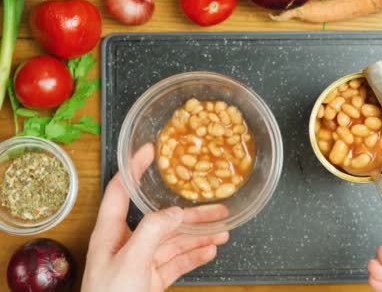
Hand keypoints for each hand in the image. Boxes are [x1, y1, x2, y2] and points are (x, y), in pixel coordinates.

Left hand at [82, 144, 229, 291]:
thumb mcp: (131, 261)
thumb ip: (153, 232)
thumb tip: (175, 212)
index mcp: (110, 232)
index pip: (122, 190)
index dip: (134, 168)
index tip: (150, 151)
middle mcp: (126, 244)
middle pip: (161, 219)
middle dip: (189, 212)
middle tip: (216, 205)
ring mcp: (140, 262)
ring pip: (174, 242)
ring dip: (199, 235)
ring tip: (224, 228)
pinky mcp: (151, 280)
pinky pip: (177, 263)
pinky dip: (195, 256)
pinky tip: (211, 250)